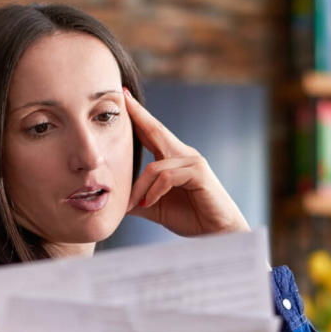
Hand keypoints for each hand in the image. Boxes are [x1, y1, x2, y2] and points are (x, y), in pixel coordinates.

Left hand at [124, 88, 249, 235]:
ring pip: (155, 167)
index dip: (138, 117)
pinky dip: (154, 191)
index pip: (152, 134)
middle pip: (157, 131)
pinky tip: (149, 203)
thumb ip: (137, 199)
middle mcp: (184, 155)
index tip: (124, 98)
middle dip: (138, 115)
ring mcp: (193, 162)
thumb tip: (113, 200)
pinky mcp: (199, 174)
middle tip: (122, 97)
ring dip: (139, 188)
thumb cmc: (192, 218)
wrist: (218, 234)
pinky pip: (167, 177)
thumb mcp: (155, 207)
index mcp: (174, 159)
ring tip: (134, 204)